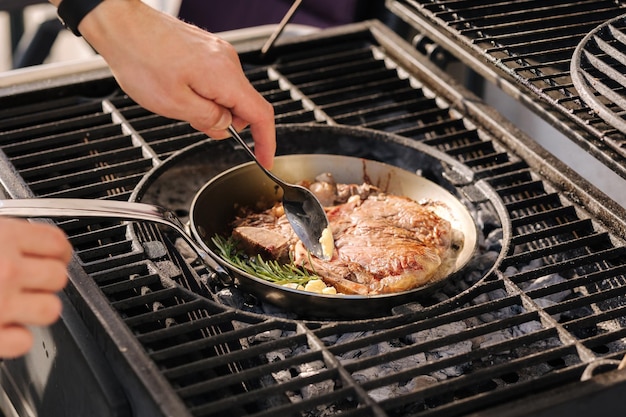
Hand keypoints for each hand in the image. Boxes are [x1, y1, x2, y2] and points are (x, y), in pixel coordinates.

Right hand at [0, 219, 71, 357]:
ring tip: (19, 305)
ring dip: (37, 309)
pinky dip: (14, 339)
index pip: (56, 243)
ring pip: (50, 310)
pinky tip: (3, 329)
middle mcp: (6, 270)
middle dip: (47, 280)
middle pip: (58, 276)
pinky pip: (23, 342)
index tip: (56, 255)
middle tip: (30, 281)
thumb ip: (3, 235)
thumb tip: (23, 238)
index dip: (58, 251)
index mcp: (3, 237)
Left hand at [77, 0, 275, 167]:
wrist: (121, 24)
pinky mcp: (206, 50)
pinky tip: (179, 89)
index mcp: (225, 77)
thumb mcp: (175, 104)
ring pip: (228, 93)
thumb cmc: (141, 58)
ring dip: (212, 107)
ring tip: (180, 102)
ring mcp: (218, 53)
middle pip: (244, 105)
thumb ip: (208, 119)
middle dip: (227, 123)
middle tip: (196, 124)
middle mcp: (227, 62)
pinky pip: (217, 80)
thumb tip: (225, 126)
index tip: (265, 159)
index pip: (261, 115)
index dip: (266, 142)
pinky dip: (205, 94)